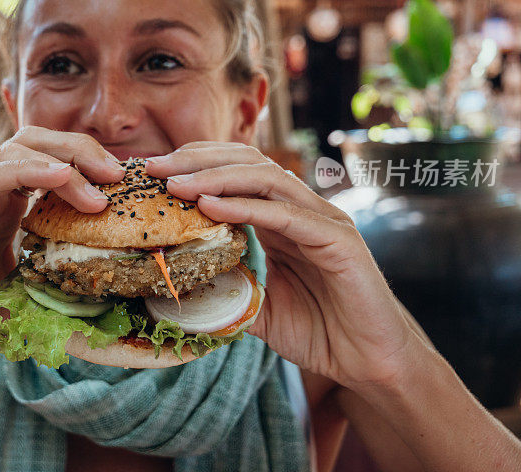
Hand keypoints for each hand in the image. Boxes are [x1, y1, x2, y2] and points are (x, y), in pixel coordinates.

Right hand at [0, 127, 124, 379]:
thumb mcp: (26, 300)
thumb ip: (59, 288)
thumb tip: (112, 297)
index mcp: (4, 208)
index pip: (49, 162)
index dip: (89, 164)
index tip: (124, 185)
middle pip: (36, 143)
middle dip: (82, 150)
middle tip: (118, 175)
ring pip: (15, 150)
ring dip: (65, 161)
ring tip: (100, 187)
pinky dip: (26, 170)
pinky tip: (60, 176)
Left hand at [147, 142, 420, 390]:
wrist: (368, 362)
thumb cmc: (316, 330)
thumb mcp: (256, 303)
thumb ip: (225, 282)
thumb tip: (173, 279)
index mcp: (280, 215)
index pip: (235, 170)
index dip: (194, 163)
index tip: (152, 172)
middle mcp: (301, 208)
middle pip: (247, 161)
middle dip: (198, 159)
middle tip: (155, 167)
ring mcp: (323, 219)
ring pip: (266, 178)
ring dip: (216, 176)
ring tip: (176, 184)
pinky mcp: (340, 240)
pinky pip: (287, 214)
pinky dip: (247, 206)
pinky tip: (211, 206)